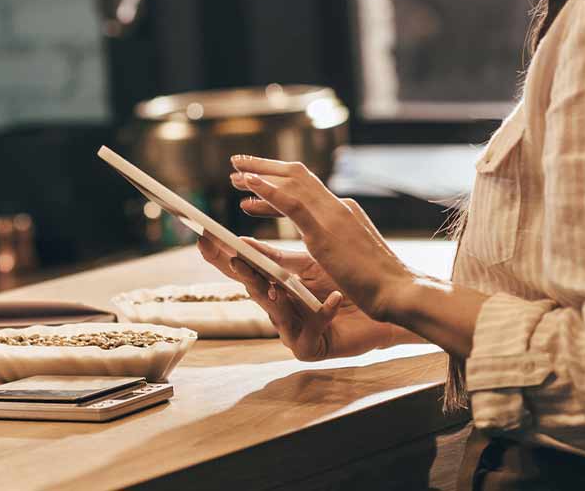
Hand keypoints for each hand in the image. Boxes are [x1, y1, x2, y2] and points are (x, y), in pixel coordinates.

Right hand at [198, 235, 398, 359]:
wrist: (379, 310)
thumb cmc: (343, 285)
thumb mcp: (308, 267)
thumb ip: (276, 260)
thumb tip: (243, 242)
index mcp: (274, 286)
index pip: (245, 268)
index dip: (224, 254)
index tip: (205, 236)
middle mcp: (277, 311)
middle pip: (254, 290)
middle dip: (241, 274)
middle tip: (231, 258)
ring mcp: (291, 332)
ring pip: (276, 314)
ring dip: (272, 297)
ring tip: (273, 284)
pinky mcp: (310, 348)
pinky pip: (311, 332)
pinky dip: (322, 314)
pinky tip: (334, 300)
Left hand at [230, 156, 416, 323]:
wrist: (399, 291)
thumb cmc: (380, 282)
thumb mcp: (354, 254)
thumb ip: (340, 241)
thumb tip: (328, 239)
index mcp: (344, 211)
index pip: (306, 188)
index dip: (277, 182)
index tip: (254, 182)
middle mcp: (337, 206)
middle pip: (296, 176)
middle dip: (265, 169)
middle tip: (236, 165)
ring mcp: (332, 216)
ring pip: (290, 183)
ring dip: (259, 175)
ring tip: (233, 174)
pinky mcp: (324, 231)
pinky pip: (290, 203)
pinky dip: (267, 189)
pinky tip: (247, 182)